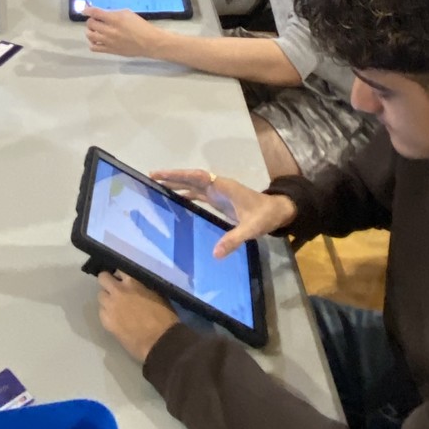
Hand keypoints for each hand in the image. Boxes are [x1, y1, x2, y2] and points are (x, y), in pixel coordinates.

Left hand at [84, 5, 163, 57]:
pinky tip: (97, 40)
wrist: (149, 42)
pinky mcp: (110, 50)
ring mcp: (109, 41)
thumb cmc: (140, 26)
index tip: (84, 10)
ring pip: (90, 35)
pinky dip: (92, 43)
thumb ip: (114, 13)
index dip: (87, 10)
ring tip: (95, 30)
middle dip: (90, 20)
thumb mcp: (128, 13)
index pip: (95, 13)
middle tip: (95, 20)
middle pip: (90, 24)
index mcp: (115, 19)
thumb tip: (102, 14)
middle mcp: (110, 30)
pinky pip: (94, 47)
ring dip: (90, 31)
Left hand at [98, 271, 178, 362]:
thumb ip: (144, 286)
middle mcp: (118, 291)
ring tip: (115, 306)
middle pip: (102, 278)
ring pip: (100, 296)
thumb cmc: (164, 317)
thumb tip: (138, 284)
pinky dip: (107, 313)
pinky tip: (115, 319)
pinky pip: (101, 312)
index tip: (123, 279)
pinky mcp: (106, 322)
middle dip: (107, 282)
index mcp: (132, 282)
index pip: (118, 269)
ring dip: (107, 299)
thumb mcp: (157, 294)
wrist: (160, 342)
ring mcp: (110, 306)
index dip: (120, 274)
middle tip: (115, 290)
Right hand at [149, 169, 297, 256]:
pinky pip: (198, 192)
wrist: (276, 211)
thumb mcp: (251, 228)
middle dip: (172, 176)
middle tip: (151, 176)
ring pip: (193, 184)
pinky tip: (175, 198)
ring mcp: (218, 191)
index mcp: (223, 187)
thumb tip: (215, 253)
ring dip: (176, 183)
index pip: (198, 176)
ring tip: (157, 184)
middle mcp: (218, 186)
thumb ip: (234, 239)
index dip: (180, 175)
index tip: (162, 174)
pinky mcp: (218, 199)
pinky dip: (185, 193)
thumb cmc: (264, 216)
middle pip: (191, 177)